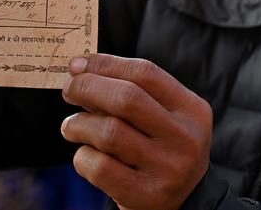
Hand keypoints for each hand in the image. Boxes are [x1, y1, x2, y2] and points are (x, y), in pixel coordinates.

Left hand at [60, 54, 211, 209]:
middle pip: (126, 98)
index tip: (78, 64)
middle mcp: (184, 138)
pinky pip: (100, 167)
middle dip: (88, 88)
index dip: (106, 64)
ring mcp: (167, 169)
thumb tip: (82, 71)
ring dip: (79, 124)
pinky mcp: (145, 196)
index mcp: (191, 110)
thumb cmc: (163, 150)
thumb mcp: (164, 119)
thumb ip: (132, 95)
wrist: (184, 202)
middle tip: (69, 90)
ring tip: (71, 126)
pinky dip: (82, 157)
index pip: (146, 73)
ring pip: (109, 132)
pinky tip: (84, 154)